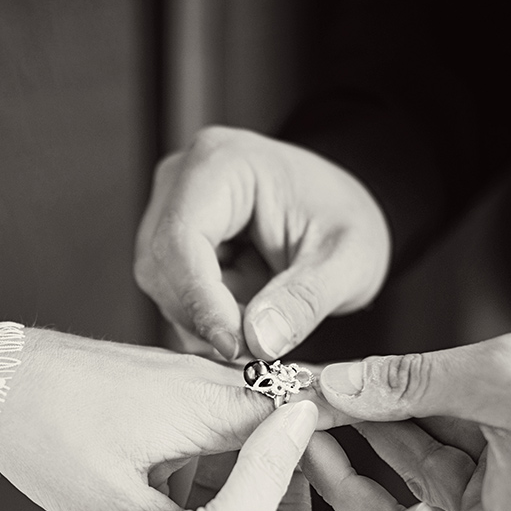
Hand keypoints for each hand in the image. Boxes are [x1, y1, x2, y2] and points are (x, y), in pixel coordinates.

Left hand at [0, 328, 340, 510]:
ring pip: (240, 425)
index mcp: (208, 408)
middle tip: (338, 503)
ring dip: (256, 461)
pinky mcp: (153, 387)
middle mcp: (204, 384)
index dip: (340, 448)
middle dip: (304, 464)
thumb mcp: (110, 504)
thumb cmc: (45, 434)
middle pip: (278, 422)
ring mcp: (177, 381)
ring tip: (276, 507)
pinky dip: (217, 453)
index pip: (301, 419)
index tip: (371, 476)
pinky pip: (205, 421)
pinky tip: (200, 489)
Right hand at [24, 401, 316, 510]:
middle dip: (243, 460)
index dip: (292, 467)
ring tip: (200, 419)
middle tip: (239, 411)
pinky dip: (161, 478)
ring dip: (200, 465)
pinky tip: (156, 449)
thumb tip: (298, 423)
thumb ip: (264, 474)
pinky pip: (158, 506)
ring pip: (200, 503)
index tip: (283, 423)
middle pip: (246, 507)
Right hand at [133, 127, 389, 360]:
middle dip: (206, 316)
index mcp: (220, 163)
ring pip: (162, 286)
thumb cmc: (343, 219)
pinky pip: (170, 293)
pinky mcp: (169, 241)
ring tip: (264, 318)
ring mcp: (168, 209)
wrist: (337, 214)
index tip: (236, 347)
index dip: (201, 301)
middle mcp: (180, 179)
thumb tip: (259, 342)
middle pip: (161, 267)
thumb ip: (305, 300)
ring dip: (208, 319)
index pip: (181, 239)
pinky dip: (206, 316)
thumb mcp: (349, 259)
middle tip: (260, 344)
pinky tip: (246, 312)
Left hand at [302, 319, 510, 510]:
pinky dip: (420, 439)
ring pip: (427, 501)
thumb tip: (335, 385)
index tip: (378, 500)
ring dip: (380, 447)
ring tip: (335, 395)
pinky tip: (383, 396)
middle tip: (312, 424)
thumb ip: (407, 384)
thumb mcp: (502, 376)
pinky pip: (455, 480)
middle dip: (357, 478)